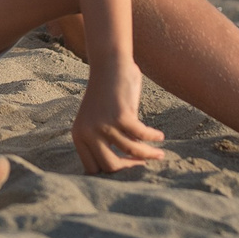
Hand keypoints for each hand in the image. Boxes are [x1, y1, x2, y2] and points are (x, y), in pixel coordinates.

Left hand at [71, 59, 164, 175]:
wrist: (109, 64)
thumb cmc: (106, 94)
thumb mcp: (98, 121)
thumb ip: (105, 142)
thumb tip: (125, 166)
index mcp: (79, 136)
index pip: (93, 168)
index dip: (111, 173)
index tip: (126, 169)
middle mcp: (87, 132)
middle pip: (110, 166)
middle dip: (129, 168)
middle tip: (143, 164)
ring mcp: (103, 125)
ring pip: (130, 151)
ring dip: (148, 154)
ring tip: (159, 154)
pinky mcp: (120, 116)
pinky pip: (142, 136)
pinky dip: (153, 137)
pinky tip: (159, 136)